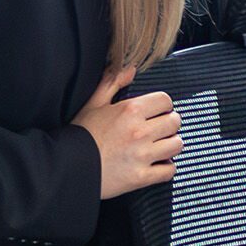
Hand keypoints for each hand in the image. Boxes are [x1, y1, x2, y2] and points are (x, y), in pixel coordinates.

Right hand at [77, 67, 179, 198]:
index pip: (165, 101)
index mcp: (130, 110)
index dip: (162, 105)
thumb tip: (131, 69)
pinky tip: (157, 164)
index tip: (157, 112)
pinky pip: (169, 170)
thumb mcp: (93, 103)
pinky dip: (166, 168)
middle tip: (159, 129)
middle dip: (169, 124)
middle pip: (174, 122)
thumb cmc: (81, 135)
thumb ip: (112, 82)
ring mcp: (142, 155)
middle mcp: (139, 131)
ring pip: (176, 145)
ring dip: (170, 145)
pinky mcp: (141, 177)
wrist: (69, 166)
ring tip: (160, 146)